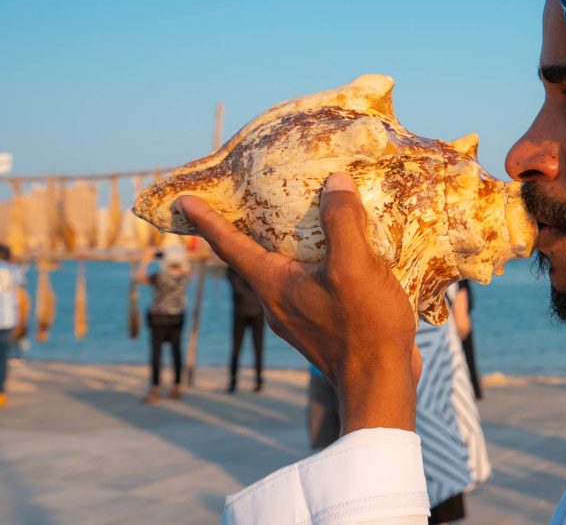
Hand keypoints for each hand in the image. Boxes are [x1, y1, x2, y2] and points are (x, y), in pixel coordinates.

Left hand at [176, 172, 418, 432]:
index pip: (230, 245)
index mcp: (273, 285)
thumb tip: (334, 182)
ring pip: (286, 270)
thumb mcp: (354, 266)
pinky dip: (321, 262)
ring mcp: (301, 316)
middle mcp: (278, 302)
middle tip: (250, 194)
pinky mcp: (326, 324)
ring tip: (307, 215)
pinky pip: (313, 283)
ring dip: (292, 243)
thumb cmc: (363, 326)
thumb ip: (341, 221)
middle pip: (254, 256)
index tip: (183, 200)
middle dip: (250, 225)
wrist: (381, 384)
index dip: (206, 220)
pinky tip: (348, 252)